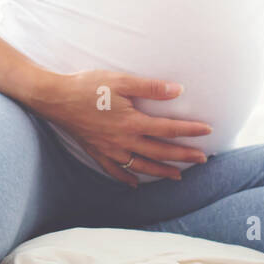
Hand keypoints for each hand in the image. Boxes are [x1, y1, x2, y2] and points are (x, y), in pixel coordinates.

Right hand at [24, 70, 211, 186]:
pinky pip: (115, 171)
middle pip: (160, 153)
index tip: (207, 131)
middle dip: (183, 157)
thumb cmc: (87, 86)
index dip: (189, 130)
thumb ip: (150, 87)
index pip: (168, 129)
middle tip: (202, 159)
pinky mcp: (97, 152)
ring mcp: (110, 150)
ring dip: (162, 172)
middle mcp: (123, 141)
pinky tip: (135, 183)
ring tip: (178, 176)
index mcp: (132, 123)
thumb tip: (177, 90)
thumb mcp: (121, 80)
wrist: (55, 98)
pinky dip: (127, 178)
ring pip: (141, 166)